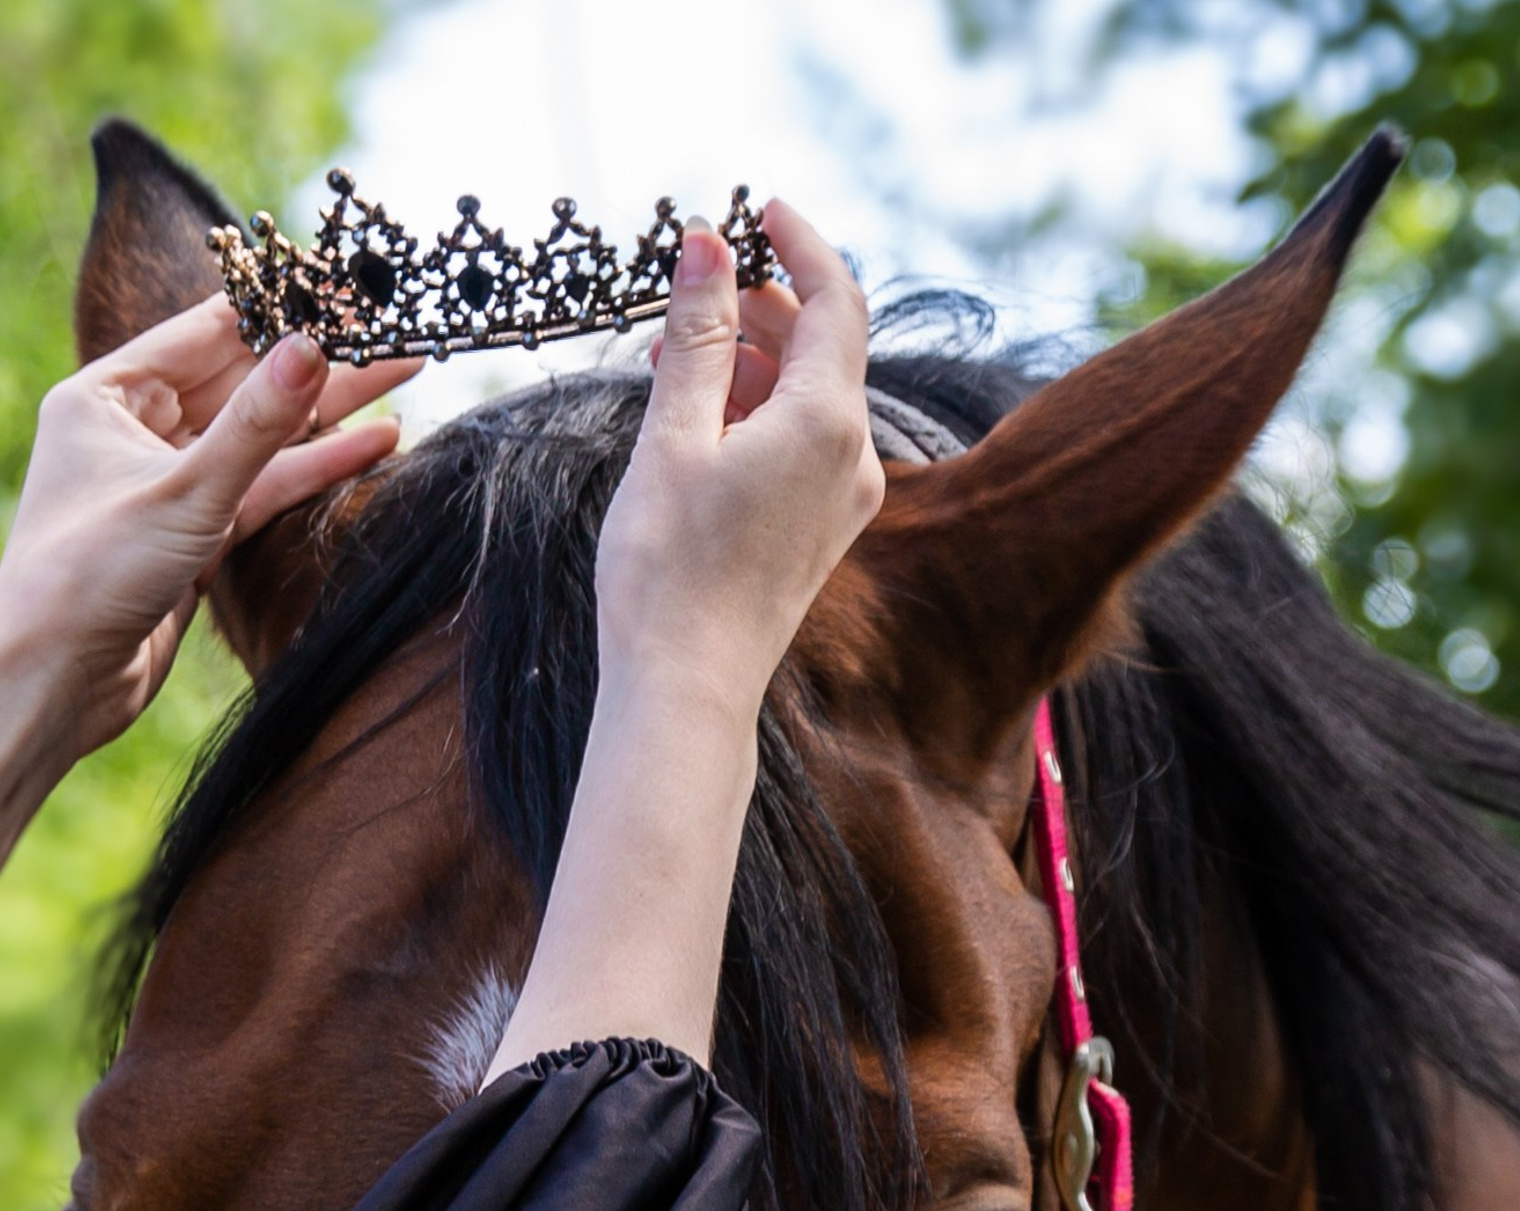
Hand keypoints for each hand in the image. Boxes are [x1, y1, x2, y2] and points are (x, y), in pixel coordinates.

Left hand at [0, 301, 418, 759]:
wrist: (52, 684)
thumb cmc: (90, 576)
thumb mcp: (186, 491)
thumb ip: (257, 424)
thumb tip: (313, 345)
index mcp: (106, 396)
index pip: (208, 331)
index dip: (281, 308)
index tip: (347, 289)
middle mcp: (131, 431)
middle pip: (240, 381)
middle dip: (318, 361)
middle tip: (395, 333)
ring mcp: (163, 484)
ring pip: (257, 437)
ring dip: (326, 415)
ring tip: (403, 379)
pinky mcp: (189, 537)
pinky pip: (257, 489)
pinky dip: (309, 470)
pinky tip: (372, 447)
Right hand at [597, 204, 882, 704]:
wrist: (685, 691)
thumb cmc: (668, 573)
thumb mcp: (673, 438)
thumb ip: (696, 337)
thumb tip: (706, 245)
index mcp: (827, 421)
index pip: (835, 298)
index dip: (799, 244)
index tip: (759, 210)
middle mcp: (851, 456)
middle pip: (825, 345)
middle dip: (763, 305)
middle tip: (693, 291)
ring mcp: (841, 498)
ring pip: (811, 396)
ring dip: (752, 362)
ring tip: (674, 360)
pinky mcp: (819, 532)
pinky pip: (803, 443)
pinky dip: (759, 412)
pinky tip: (699, 420)